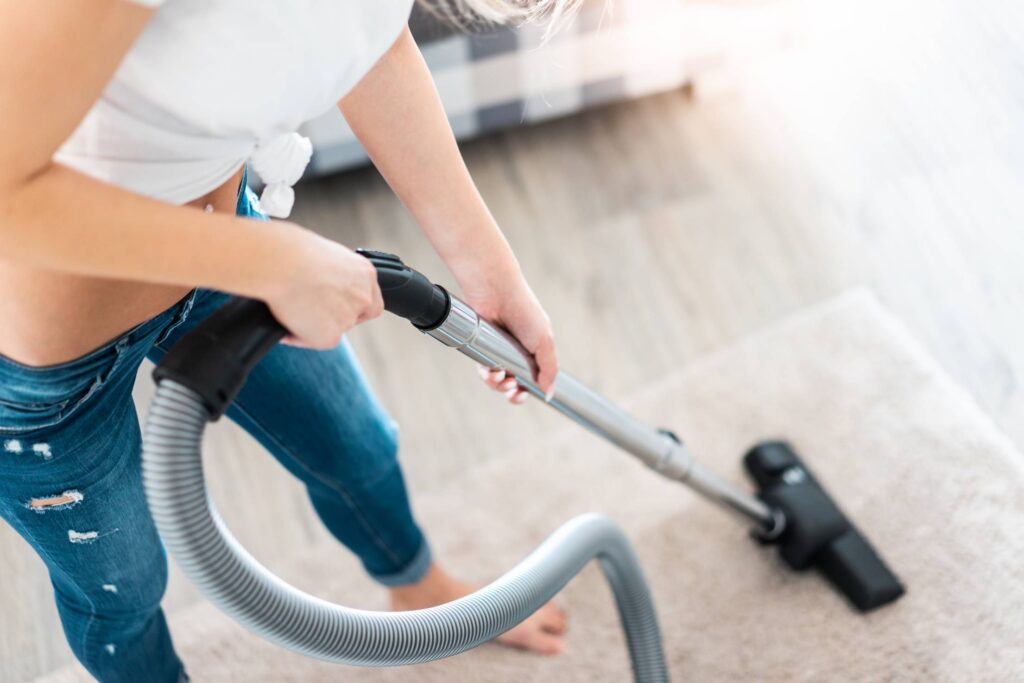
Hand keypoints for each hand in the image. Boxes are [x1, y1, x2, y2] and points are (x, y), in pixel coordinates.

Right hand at [260, 227, 382, 347]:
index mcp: (364, 273)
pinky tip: (287, 321)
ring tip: (292, 308)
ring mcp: (349, 318)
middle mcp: (362, 297)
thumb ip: (333, 273)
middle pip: (355, 317)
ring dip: (316, 325)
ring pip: (334, 329)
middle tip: (311, 308)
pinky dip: (299, 336)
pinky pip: (314, 340)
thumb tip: (321, 283)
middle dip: (335, 316)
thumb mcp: (324, 255)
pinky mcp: (331, 336)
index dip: (354, 306)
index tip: (337, 305)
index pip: (371, 300)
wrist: (280, 263)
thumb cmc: (292, 251)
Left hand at [466, 277, 557, 405]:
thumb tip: (549, 395)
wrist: (497, 293)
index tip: (523, 395)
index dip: (527, 391)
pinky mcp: (482, 348)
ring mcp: (498, 352)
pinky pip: (483, 370)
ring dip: (498, 385)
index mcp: (535, 352)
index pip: (533, 380)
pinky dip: (487, 374)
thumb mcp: (545, 342)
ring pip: (496, 380)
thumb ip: (549, 370)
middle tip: (513, 392)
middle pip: (514, 385)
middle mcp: (517, 354)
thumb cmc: (524, 312)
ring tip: (501, 377)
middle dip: (512, 393)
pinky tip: (491, 370)